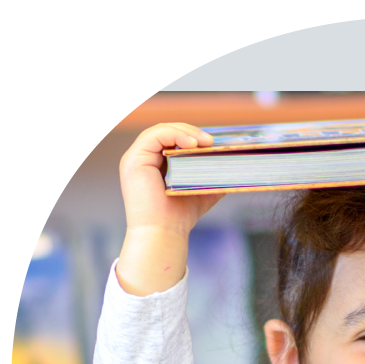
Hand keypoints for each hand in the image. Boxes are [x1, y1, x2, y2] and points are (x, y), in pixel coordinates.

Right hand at [117, 123, 223, 295]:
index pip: (173, 139)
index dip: (192, 136)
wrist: (164, 233)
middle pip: (168, 131)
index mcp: (156, 164)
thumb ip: (211, 178)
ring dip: (186, 132)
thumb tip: (230, 166)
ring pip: (161, 130)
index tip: (213, 143)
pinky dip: (175, 135)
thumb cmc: (179, 217)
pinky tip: (192, 144)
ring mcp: (137, 158)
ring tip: (206, 142)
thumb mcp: (200, 191)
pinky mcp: (134, 160)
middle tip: (212, 141)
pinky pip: (154, 136)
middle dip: (191, 132)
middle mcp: (144, 159)